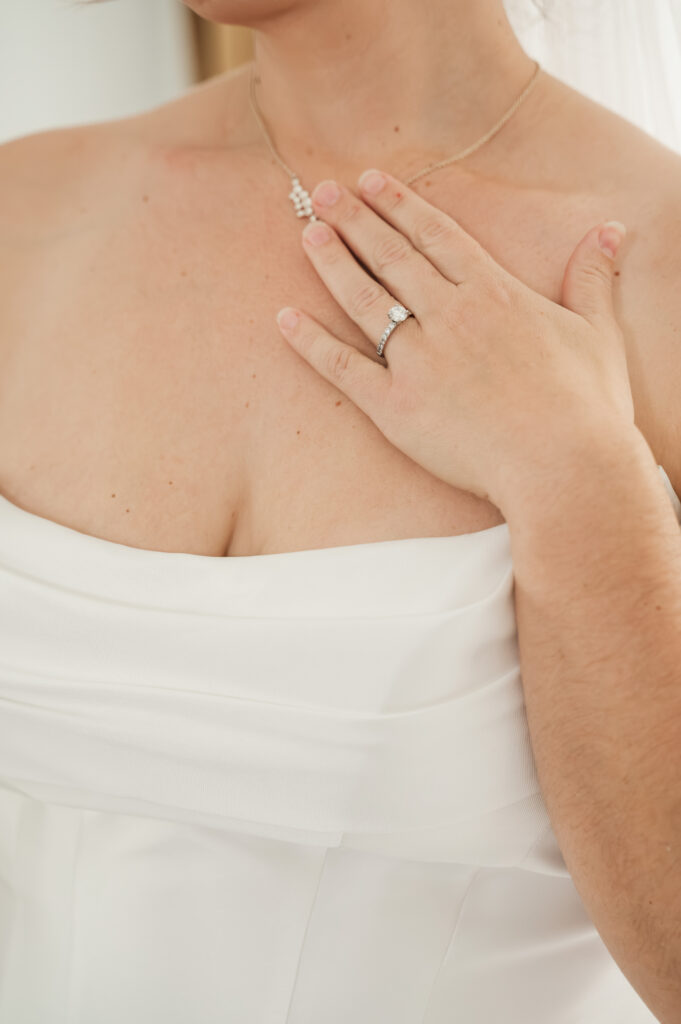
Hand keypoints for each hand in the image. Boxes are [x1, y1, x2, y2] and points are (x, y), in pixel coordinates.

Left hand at [275, 169, 634, 512]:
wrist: (563, 465)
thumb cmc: (586, 405)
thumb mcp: (598, 333)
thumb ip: (591, 279)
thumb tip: (611, 231)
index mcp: (493, 294)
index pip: (437, 237)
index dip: (400, 206)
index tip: (372, 181)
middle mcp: (449, 316)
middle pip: (393, 258)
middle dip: (356, 221)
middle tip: (323, 192)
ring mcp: (418, 359)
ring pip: (364, 299)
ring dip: (333, 263)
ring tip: (307, 232)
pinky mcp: (395, 405)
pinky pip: (343, 368)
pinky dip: (311, 343)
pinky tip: (284, 318)